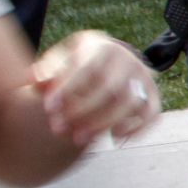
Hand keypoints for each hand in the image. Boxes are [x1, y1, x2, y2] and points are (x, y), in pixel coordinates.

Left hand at [30, 31, 161, 145]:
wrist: (108, 59)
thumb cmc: (77, 63)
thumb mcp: (62, 60)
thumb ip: (48, 71)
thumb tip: (34, 80)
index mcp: (102, 47)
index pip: (87, 68)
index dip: (68, 89)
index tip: (48, 108)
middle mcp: (128, 60)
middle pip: (110, 88)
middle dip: (83, 111)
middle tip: (58, 129)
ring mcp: (143, 78)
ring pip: (131, 103)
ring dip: (105, 124)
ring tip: (79, 139)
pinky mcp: (153, 95)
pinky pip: (153, 114)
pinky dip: (137, 129)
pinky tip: (115, 139)